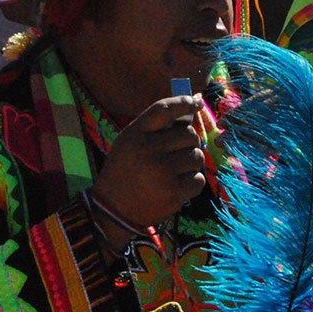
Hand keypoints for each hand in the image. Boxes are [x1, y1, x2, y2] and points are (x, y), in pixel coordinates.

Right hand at [90, 95, 205, 231]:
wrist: (113, 209)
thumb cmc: (125, 171)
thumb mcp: (129, 143)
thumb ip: (155, 128)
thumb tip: (192, 108)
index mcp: (135, 134)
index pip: (164, 109)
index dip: (184, 102)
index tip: (196, 102)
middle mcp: (148, 150)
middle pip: (189, 135)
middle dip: (189, 143)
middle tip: (177, 153)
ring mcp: (162, 172)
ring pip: (197, 157)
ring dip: (190, 164)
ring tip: (173, 172)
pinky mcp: (174, 192)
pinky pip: (198, 179)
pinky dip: (191, 183)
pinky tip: (176, 187)